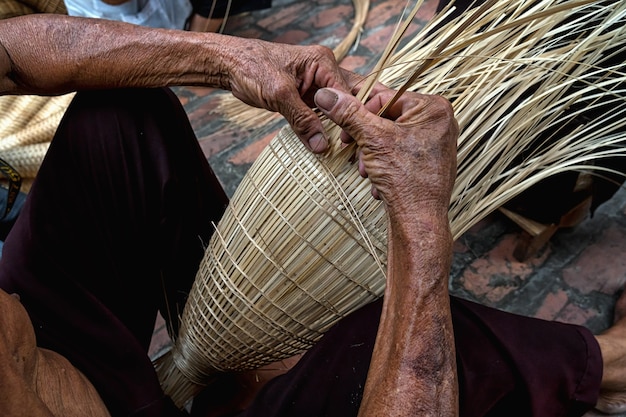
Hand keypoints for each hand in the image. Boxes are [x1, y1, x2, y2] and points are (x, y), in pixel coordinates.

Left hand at [222, 39, 349, 152]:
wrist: (231, 66)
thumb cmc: (251, 68)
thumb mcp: (279, 95)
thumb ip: (302, 119)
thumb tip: (321, 145)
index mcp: (323, 62)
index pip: (347, 93)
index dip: (350, 117)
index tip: (347, 141)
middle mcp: (325, 71)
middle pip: (351, 98)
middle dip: (355, 119)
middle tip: (355, 145)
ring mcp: (317, 85)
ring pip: (340, 108)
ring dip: (342, 127)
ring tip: (346, 149)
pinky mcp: (308, 97)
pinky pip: (324, 115)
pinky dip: (328, 128)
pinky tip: (330, 144)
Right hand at [314, 85, 457, 216]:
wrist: (419, 221)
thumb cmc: (407, 180)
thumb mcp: (372, 139)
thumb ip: (349, 114)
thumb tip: (328, 95)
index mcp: (434, 109)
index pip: (386, 96)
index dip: (360, 111)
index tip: (343, 124)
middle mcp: (439, 123)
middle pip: (387, 117)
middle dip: (366, 136)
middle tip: (351, 147)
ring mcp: (435, 144)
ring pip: (390, 137)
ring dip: (371, 152)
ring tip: (367, 169)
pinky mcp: (427, 162)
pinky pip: (398, 153)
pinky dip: (382, 163)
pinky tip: (377, 177)